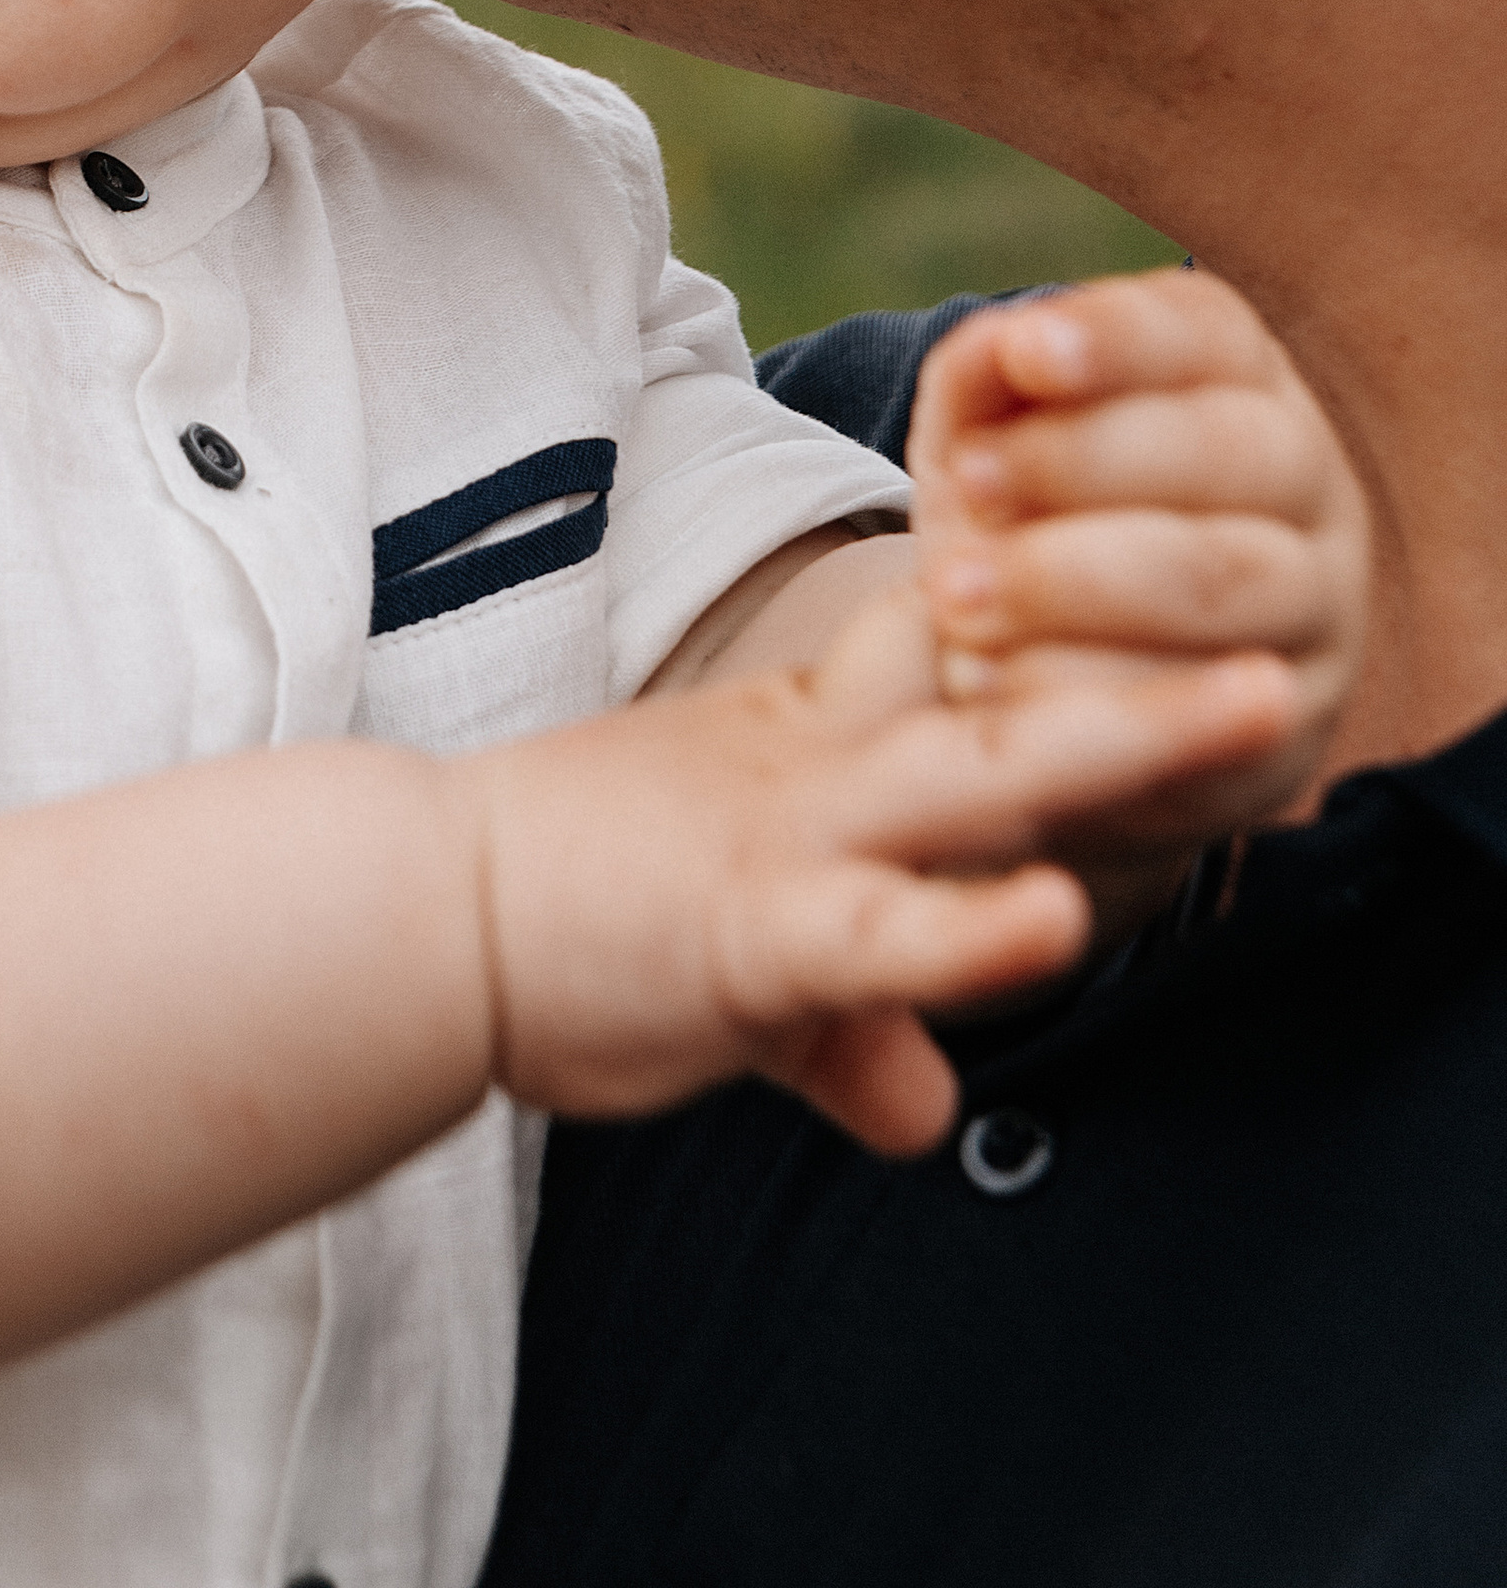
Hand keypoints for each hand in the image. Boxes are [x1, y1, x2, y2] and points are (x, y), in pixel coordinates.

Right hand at [453, 618, 1294, 1155]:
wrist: (404, 912)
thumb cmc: (561, 921)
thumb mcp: (731, 975)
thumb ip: (844, 1031)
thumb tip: (925, 1114)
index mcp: (811, 739)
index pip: (967, 649)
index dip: (1076, 614)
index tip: (1190, 568)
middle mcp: (819, 768)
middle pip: (1012, 686)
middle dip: (1150, 651)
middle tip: (1277, 609)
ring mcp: (791, 842)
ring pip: (981, 778)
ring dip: (1118, 739)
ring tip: (1242, 710)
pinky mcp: (748, 936)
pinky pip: (876, 933)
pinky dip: (966, 931)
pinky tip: (1051, 918)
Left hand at [905, 270, 1368, 845]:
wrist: (1066, 672)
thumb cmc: (1027, 513)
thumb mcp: (992, 432)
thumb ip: (987, 376)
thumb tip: (1001, 347)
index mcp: (1244, 375)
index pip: (1205, 330)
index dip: (1116, 336)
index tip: (1024, 352)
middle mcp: (1308, 478)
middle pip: (1229, 450)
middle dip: (1083, 460)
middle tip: (967, 484)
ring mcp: (1318, 603)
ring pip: (1222, 577)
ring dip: (1073, 581)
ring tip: (954, 593)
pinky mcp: (1288, 719)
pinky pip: (1201, 707)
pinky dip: (1082, 687)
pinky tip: (989, 679)